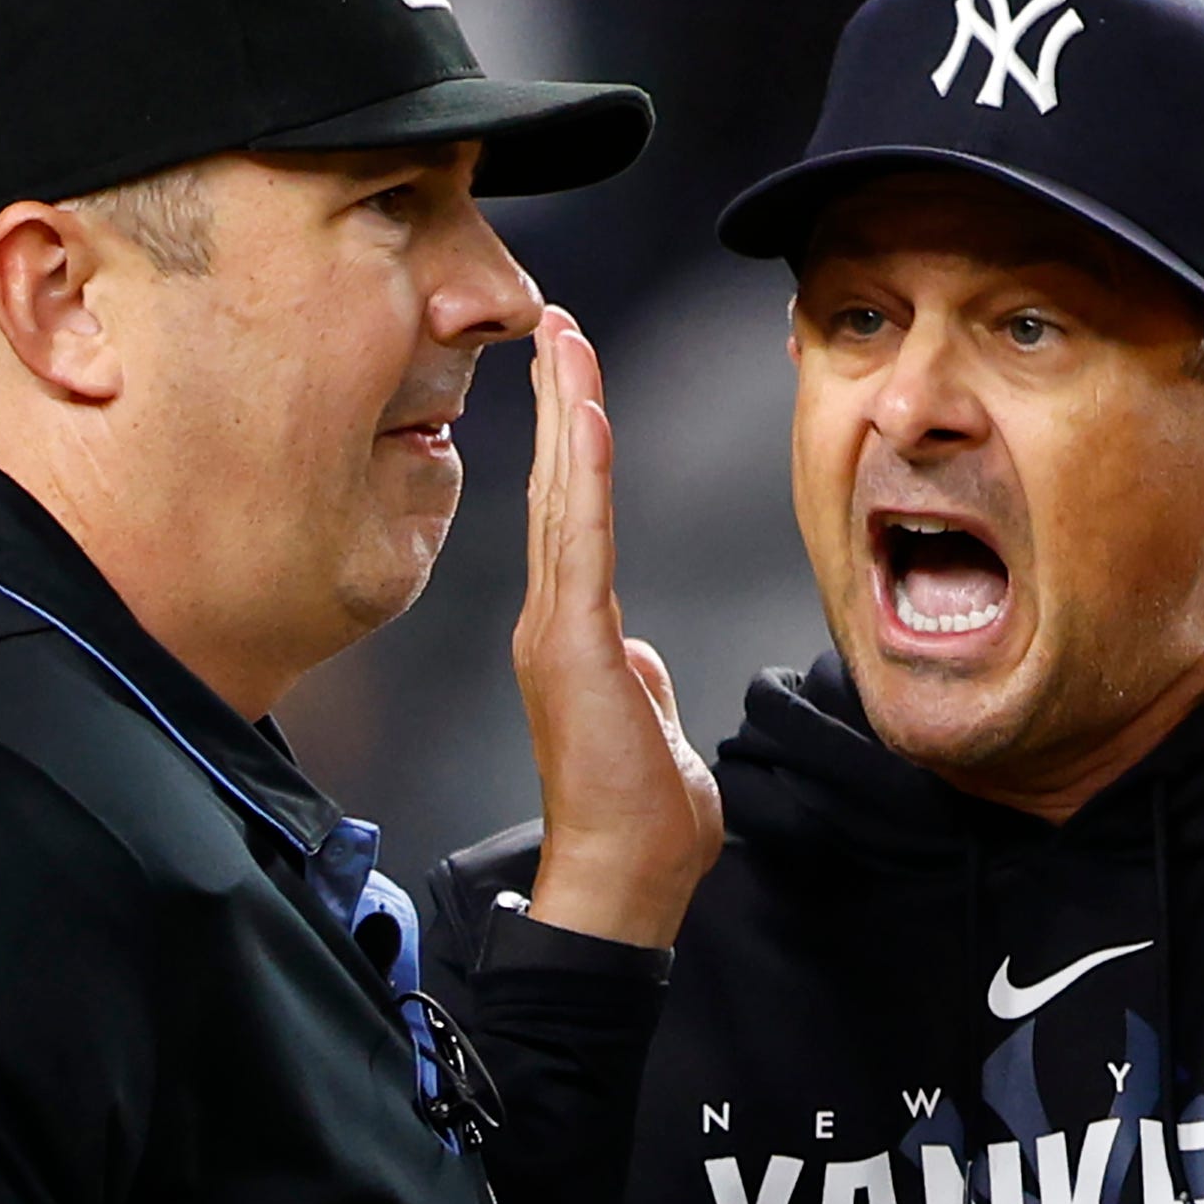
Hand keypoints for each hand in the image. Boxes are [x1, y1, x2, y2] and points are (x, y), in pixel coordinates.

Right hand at [515, 306, 721, 947]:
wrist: (622, 881)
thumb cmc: (641, 823)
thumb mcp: (652, 730)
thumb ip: (641, 682)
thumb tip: (641, 657)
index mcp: (571, 639)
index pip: (572, 520)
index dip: (571, 444)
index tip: (572, 376)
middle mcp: (551, 626)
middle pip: (555, 491)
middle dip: (557, 400)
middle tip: (552, 322)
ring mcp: (555, 634)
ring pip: (562, 501)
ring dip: (565, 413)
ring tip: (562, 337)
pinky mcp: (572, 648)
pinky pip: (581, 542)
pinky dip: (580, 473)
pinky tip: (584, 412)